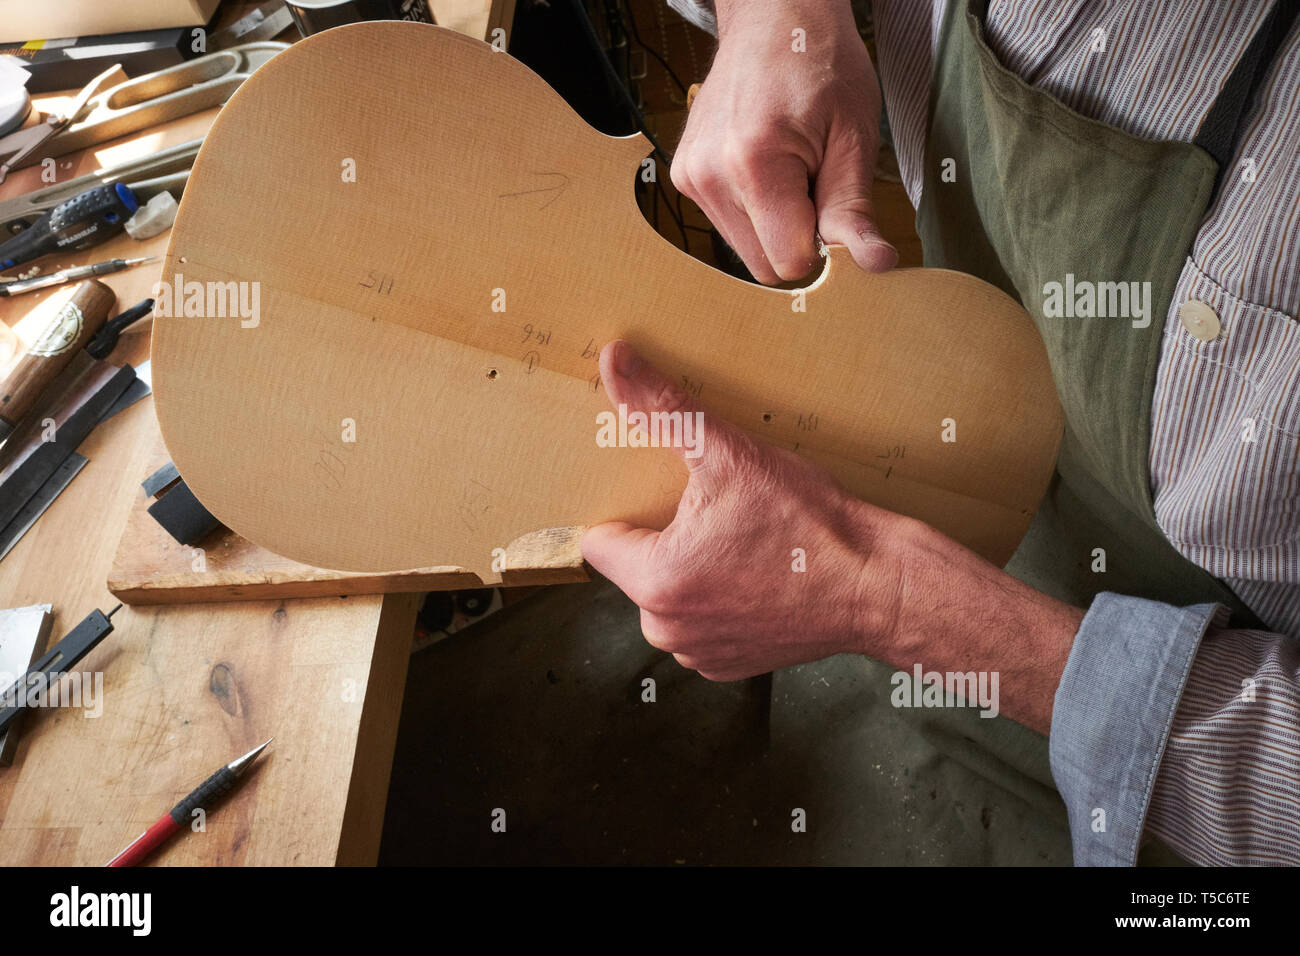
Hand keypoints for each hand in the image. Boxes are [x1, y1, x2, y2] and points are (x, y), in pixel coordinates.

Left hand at [581, 340, 901, 680]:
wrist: (877, 586)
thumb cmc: (809, 524)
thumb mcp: (730, 454)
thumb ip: (663, 409)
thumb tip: (613, 360)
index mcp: (655, 583)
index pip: (601, 539)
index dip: (631, 507)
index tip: (664, 492)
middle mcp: (667, 630)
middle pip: (637, 566)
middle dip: (666, 535)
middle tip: (715, 509)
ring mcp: (699, 653)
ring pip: (671, 594)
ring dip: (694, 568)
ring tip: (741, 539)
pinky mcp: (730, 665)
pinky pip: (703, 621)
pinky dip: (722, 598)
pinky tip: (757, 572)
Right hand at [671, 0, 897, 283]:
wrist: (773, 18)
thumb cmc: (819, 64)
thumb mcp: (853, 135)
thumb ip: (853, 208)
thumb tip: (875, 263)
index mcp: (753, 164)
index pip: (790, 262)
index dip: (822, 245)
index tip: (832, 205)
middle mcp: (709, 175)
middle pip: (764, 265)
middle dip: (796, 238)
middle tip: (813, 182)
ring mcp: (691, 177)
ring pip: (745, 251)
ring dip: (775, 225)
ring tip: (790, 170)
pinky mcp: (684, 177)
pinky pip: (728, 227)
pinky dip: (755, 211)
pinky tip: (766, 167)